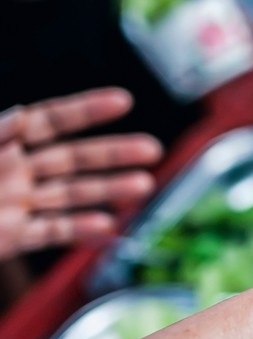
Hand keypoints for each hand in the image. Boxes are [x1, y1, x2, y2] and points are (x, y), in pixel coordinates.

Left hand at [0, 88, 162, 258]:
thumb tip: (18, 121)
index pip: (50, 120)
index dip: (86, 110)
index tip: (123, 102)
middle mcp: (12, 170)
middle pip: (71, 158)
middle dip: (113, 153)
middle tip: (152, 150)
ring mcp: (13, 204)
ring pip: (69, 194)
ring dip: (107, 191)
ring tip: (143, 187)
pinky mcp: (9, 237)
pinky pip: (49, 232)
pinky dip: (79, 230)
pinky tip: (108, 227)